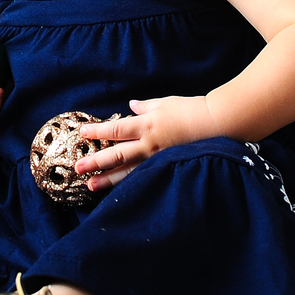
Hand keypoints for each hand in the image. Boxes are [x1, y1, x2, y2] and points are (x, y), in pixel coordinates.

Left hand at [74, 96, 220, 192]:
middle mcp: (149, 144)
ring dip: (108, 179)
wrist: (217, 125)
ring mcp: (158, 159)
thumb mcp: (165, 103)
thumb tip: (130, 106)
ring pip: (128, 172)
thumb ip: (145, 107)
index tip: (82, 133)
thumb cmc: (191, 110)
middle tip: (77, 167)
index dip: (98, 131)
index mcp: (147, 125)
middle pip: (117, 154)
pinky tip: (118, 191)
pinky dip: (129, 184)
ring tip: (90, 186)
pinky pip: (144, 177)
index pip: (116, 129)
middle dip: (96, 161)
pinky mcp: (166, 168)